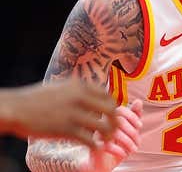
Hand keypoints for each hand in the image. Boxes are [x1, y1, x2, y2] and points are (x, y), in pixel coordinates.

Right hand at [2, 79, 116, 145]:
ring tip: (106, 139)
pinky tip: (95, 147)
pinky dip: (96, 145)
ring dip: (108, 134)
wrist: (15, 108)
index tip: (110, 114)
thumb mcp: (61, 88)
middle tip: (113, 129)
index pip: (107, 95)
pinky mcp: (66, 130)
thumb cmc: (36, 99)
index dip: (112, 106)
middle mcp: (80, 97)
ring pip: (104, 125)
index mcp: (80, 85)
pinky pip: (89, 139)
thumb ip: (77, 91)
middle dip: (115, 121)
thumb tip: (93, 96)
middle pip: (110, 110)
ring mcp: (73, 114)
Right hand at [85, 100, 142, 171]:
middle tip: (138, 142)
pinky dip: (119, 150)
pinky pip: (107, 145)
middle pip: (118, 121)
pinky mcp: (94, 147)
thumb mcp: (129, 130)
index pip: (121, 110)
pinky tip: (124, 154)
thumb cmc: (118, 144)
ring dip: (128, 142)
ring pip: (114, 133)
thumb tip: (138, 101)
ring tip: (133, 149)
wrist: (104, 163)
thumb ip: (134, 116)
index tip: (140, 125)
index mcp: (110, 118)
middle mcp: (102, 124)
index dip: (132, 116)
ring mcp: (97, 135)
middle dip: (132, 132)